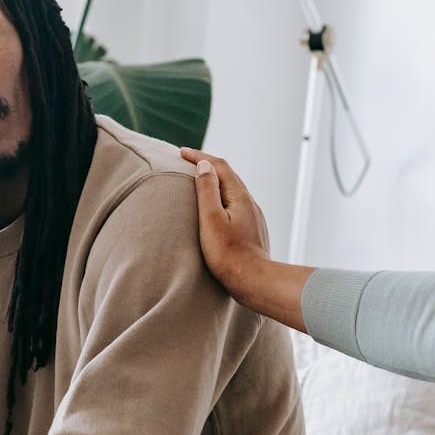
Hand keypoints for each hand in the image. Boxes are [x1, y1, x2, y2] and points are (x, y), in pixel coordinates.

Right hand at [180, 148, 312, 330]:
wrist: (254, 282)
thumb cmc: (228, 255)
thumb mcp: (211, 219)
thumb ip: (207, 190)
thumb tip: (204, 165)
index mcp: (239, 196)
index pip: (218, 166)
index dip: (199, 156)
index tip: (181, 152)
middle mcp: (250, 202)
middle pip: (228, 175)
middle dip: (208, 165)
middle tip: (188, 161)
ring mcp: (254, 216)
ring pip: (234, 190)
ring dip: (216, 181)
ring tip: (200, 180)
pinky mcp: (253, 230)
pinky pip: (237, 204)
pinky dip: (223, 196)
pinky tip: (217, 206)